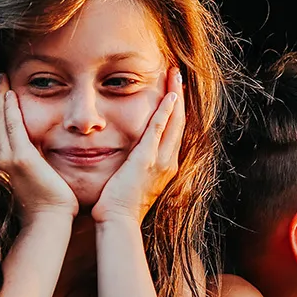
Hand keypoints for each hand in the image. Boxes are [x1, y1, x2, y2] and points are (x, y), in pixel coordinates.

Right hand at [0, 76, 77, 218]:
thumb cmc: (46, 205)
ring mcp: (6, 159)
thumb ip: (30, 161)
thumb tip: (37, 151)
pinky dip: (10, 109)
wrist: (48, 222)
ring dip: (0, 97)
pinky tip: (10, 94)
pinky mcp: (20, 159)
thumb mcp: (32, 178)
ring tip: (1, 78)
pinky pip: (12, 127)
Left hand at [92, 66, 184, 223]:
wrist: (118, 222)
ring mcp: (161, 161)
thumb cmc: (118, 207)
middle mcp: (169, 162)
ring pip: (174, 122)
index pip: (173, 132)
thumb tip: (125, 158)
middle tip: (177, 73)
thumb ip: (133, 167)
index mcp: (165, 167)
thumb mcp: (130, 183)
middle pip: (179, 122)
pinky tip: (170, 96)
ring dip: (175, 96)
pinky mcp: (147, 160)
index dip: (175, 109)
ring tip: (175, 74)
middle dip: (178, 96)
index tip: (173, 90)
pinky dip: (166, 112)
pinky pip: (159, 130)